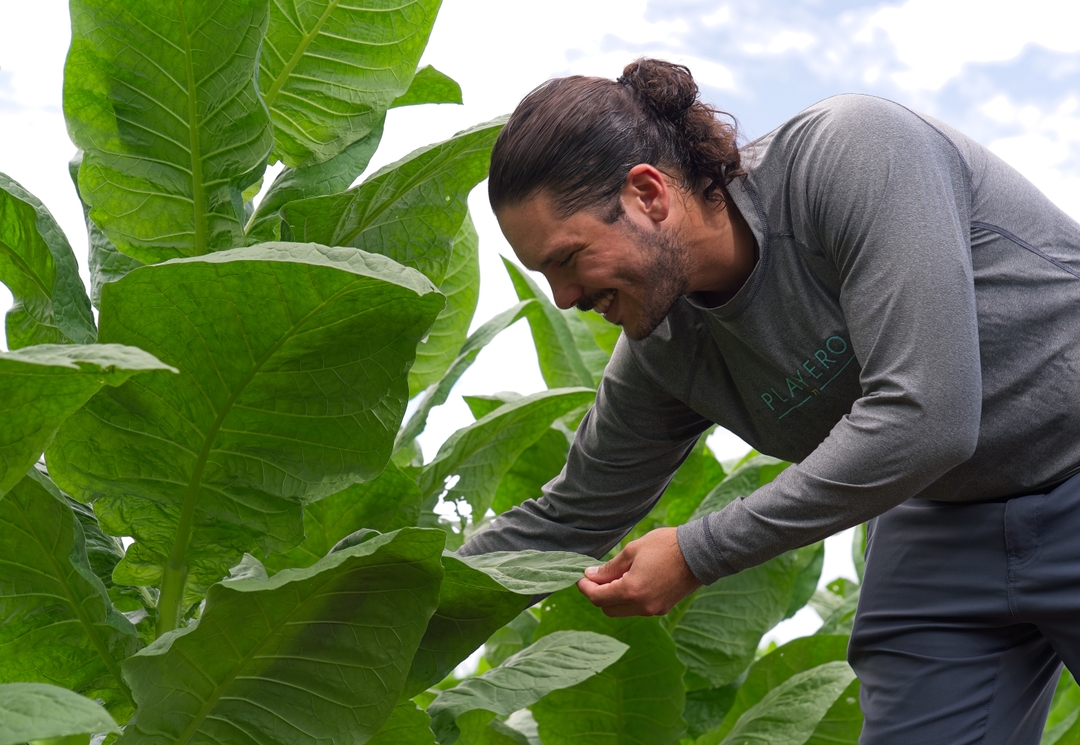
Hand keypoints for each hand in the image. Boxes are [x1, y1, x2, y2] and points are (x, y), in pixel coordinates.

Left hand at [577, 527, 702, 616]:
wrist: (699, 553)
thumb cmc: (665, 546)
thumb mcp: (632, 550)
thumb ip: (610, 567)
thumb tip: (591, 575)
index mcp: (632, 590)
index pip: (598, 598)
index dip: (585, 588)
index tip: (581, 577)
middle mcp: (642, 606)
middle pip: (607, 609)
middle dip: (597, 595)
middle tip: (595, 577)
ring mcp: (653, 610)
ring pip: (622, 611)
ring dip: (613, 598)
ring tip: (615, 577)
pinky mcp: (663, 609)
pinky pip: (637, 609)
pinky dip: (628, 599)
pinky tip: (631, 582)